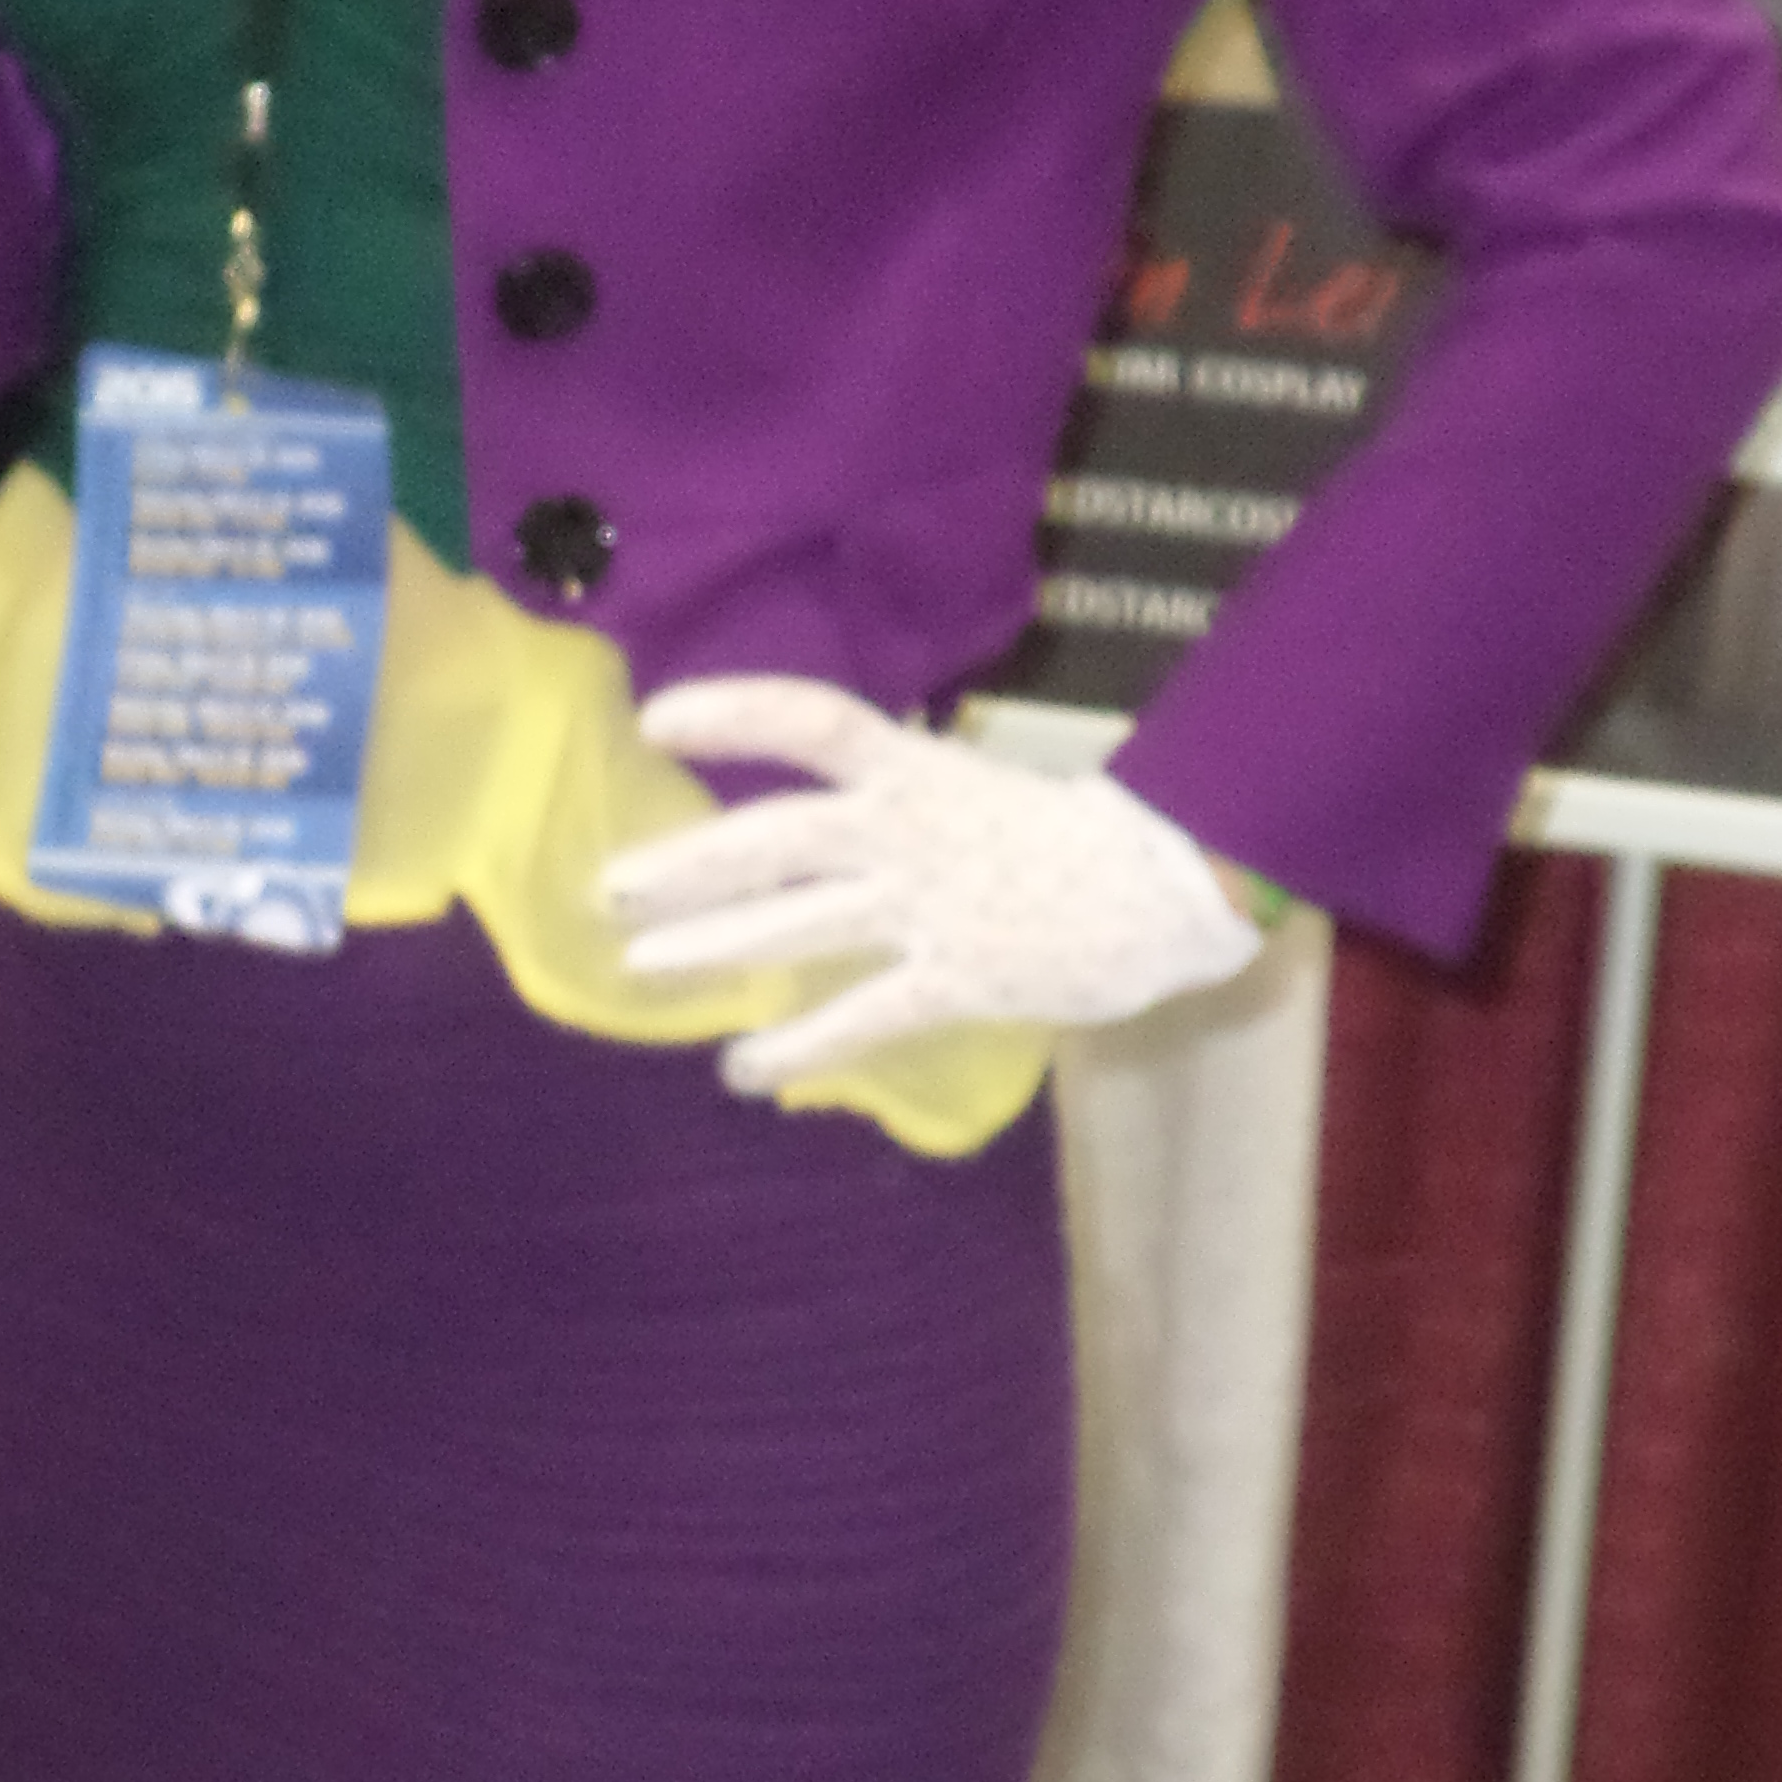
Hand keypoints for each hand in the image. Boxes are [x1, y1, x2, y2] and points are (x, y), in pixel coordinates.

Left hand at [604, 674, 1263, 1098]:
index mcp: (917, 770)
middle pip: (778, 837)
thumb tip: (817, 811)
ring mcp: (930, 907)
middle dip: (689, 863)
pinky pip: (861, 1015)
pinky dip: (798, 1046)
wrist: (1166, 888)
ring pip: (800, 923)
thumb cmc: (1063, 836)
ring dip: (715, 946)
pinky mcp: (957, 978)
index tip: (656, 720)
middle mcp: (910, 831)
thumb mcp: (968, 789)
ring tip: (642, 968)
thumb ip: (893, 801)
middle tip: (614, 888)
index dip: (734, 711)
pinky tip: (742, 1070)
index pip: (813, 717)